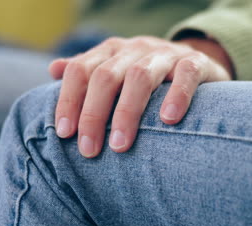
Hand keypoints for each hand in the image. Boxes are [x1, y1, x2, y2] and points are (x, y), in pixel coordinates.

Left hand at [49, 36, 232, 156]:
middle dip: (93, 114)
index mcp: (112, 51)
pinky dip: (176, 95)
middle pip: (106, 76)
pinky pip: (186, 74)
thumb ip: (88, 72)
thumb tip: (53, 69)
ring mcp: (166, 54)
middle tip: (89, 150)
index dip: (69, 100)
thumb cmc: (150, 77)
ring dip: (126, 112)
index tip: (64, 134)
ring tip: (120, 145)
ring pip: (140, 76)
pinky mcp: (196, 62)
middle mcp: (136, 49)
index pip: (81, 70)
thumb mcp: (118, 70)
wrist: (197, 62)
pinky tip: (168, 120)